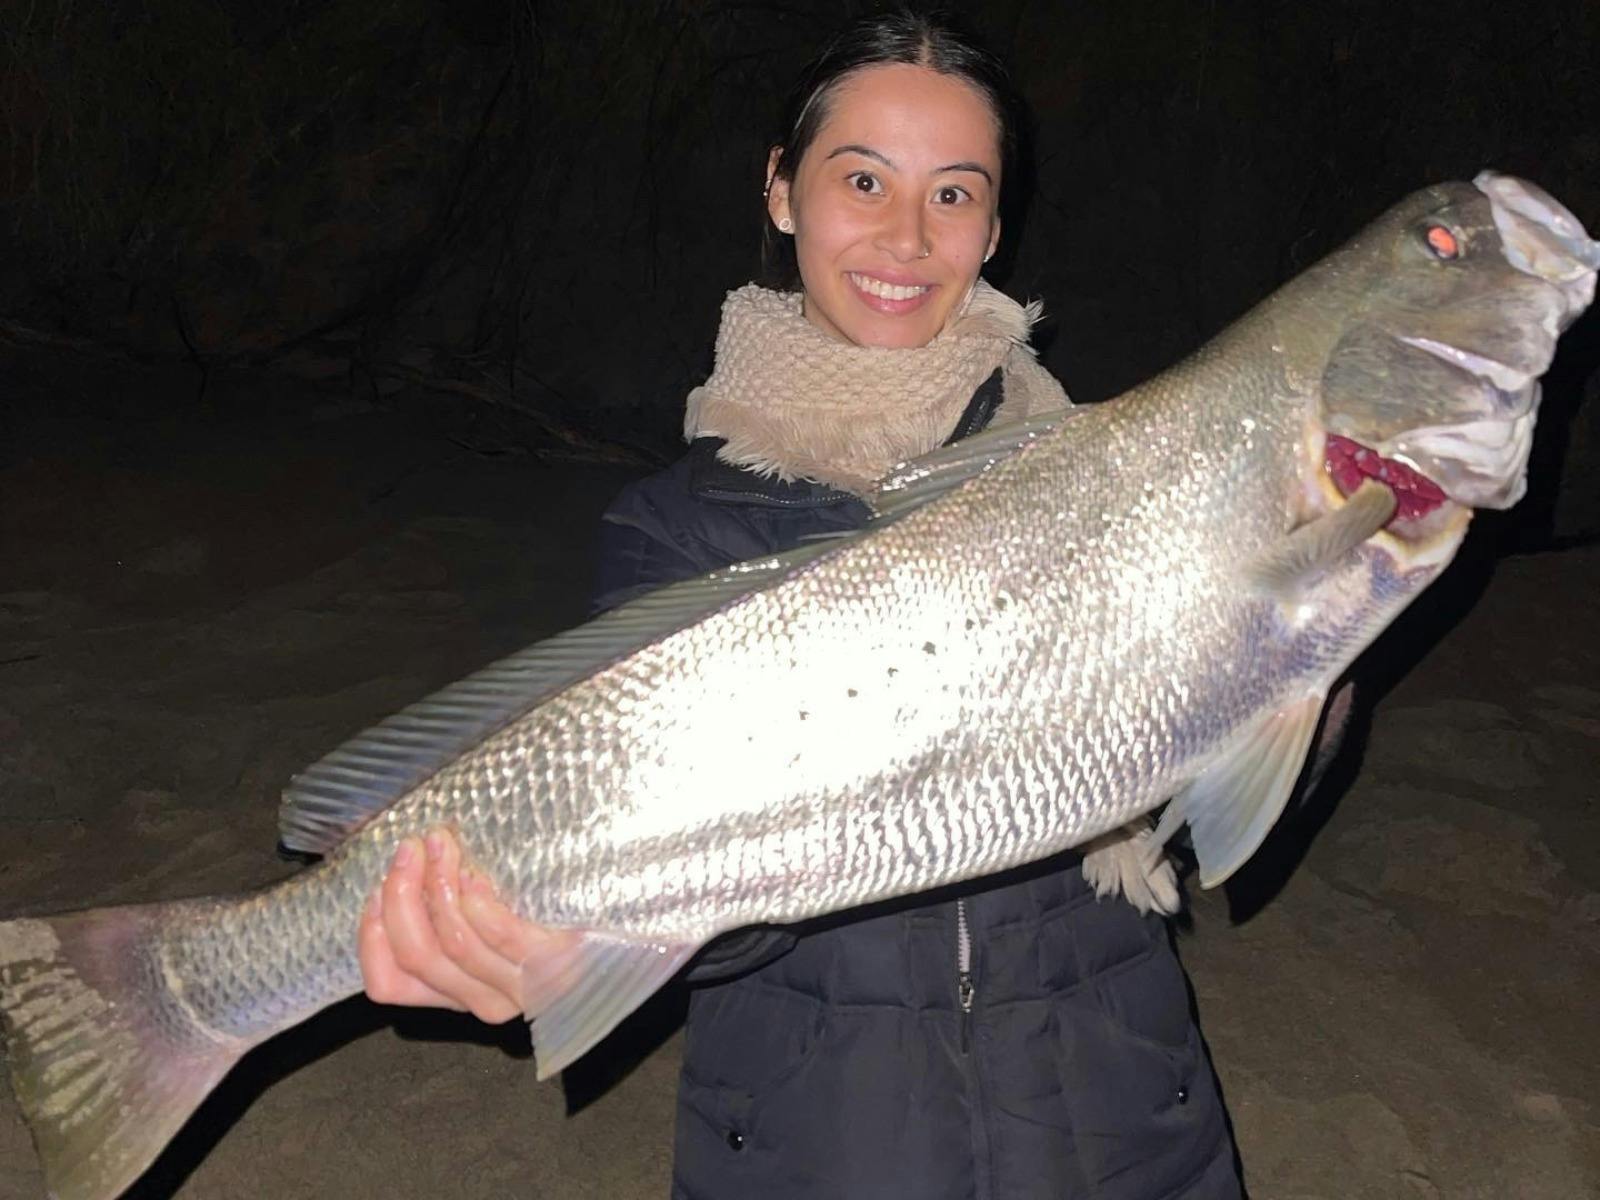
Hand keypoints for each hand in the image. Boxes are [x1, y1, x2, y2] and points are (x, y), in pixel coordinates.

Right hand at [359, 828, 574, 1023]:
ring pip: (454, 941)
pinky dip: (478, 902)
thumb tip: (404, 865)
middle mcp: (481, 1001)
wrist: (621, 932)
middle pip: (417, 955)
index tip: (375, 887)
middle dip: (402, 893)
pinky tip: (476, 873)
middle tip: (410, 847)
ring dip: (439, 883)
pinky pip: (499, 935)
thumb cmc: (549, 912)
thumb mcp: (486, 919)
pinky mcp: (552, 965)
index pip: (388, 984)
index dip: (372, 935)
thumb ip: (444, 909)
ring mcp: (518, 988)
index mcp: (455, 993)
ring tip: (443, 842)